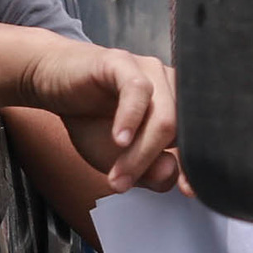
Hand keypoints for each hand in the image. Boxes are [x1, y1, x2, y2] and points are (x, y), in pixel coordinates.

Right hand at [26, 40, 183, 192]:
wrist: (52, 83)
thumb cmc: (90, 119)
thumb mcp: (118, 159)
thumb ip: (148, 171)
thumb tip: (171, 173)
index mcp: (178, 109)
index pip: (199, 139)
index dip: (196, 166)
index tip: (188, 191)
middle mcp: (171, 87)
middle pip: (180, 132)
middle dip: (152, 164)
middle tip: (123, 183)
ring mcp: (149, 71)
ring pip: (162, 117)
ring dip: (140, 151)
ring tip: (116, 173)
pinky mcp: (122, 61)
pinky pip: (137, 90)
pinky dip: (130, 119)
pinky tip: (118, 139)